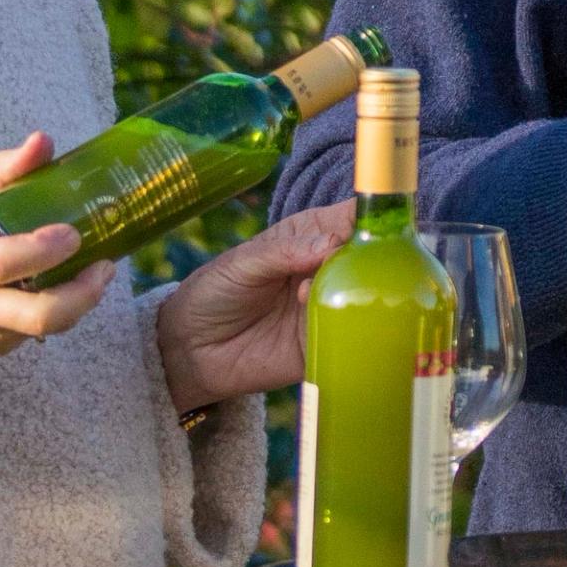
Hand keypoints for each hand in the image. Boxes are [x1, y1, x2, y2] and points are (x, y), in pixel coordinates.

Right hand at [0, 135, 113, 419]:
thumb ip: (0, 174)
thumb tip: (43, 141)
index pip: (1, 264)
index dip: (44, 252)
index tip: (74, 234)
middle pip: (36, 317)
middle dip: (82, 295)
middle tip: (105, 265)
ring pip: (42, 330)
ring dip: (79, 302)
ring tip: (96, 271)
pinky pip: (33, 336)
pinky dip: (58, 312)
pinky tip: (65, 288)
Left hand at [153, 201, 353, 414]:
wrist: (191, 349)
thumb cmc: (215, 292)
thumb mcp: (242, 264)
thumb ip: (284, 253)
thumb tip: (331, 245)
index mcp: (313, 236)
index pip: (354, 218)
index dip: (373, 216)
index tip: (375, 226)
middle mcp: (330, 268)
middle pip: (373, 257)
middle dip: (370, 259)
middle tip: (346, 266)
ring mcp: (332, 306)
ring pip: (369, 297)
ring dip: (355, 294)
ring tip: (307, 297)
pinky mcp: (328, 343)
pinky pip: (354, 338)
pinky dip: (352, 332)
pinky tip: (325, 327)